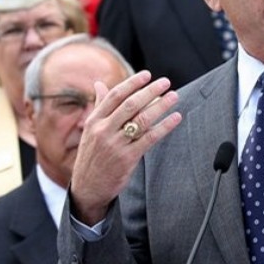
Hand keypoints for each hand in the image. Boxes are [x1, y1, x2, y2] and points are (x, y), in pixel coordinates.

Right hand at [70, 70, 180, 224]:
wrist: (87, 189)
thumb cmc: (92, 155)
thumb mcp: (90, 130)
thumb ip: (99, 106)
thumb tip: (99, 83)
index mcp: (94, 121)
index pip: (115, 96)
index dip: (132, 83)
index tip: (147, 74)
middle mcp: (103, 130)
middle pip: (130, 105)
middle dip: (150, 91)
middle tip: (166, 82)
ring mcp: (115, 144)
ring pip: (141, 120)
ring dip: (160, 106)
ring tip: (174, 96)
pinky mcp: (127, 158)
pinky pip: (149, 138)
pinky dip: (164, 126)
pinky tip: (175, 118)